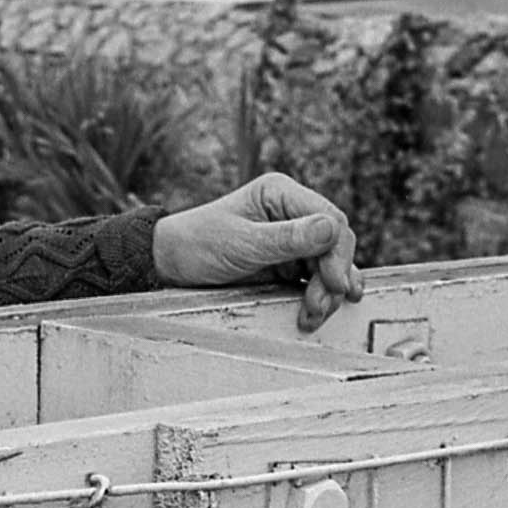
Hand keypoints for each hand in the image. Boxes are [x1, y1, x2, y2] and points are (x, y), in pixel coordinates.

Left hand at [151, 171, 362, 334]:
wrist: (170, 265)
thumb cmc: (197, 244)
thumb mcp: (241, 244)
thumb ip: (286, 239)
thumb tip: (332, 228)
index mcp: (280, 194)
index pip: (330, 218)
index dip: (338, 252)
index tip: (334, 282)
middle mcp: (291, 212)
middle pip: (335, 244)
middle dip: (333, 277)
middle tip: (320, 305)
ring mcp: (291, 239)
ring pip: (330, 264)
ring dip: (328, 292)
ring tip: (312, 314)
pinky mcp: (287, 263)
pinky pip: (316, 278)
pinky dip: (319, 295)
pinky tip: (316, 311)